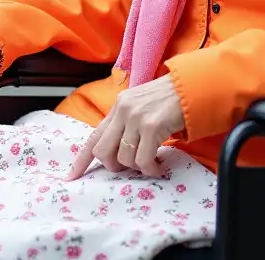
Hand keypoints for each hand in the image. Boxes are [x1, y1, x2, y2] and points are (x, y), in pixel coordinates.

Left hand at [67, 75, 184, 179]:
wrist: (192, 87)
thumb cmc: (170, 99)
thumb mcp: (141, 106)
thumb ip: (126, 123)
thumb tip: (116, 152)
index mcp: (119, 105)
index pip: (94, 135)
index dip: (81, 159)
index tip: (72, 176)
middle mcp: (123, 109)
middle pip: (102, 151)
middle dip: (113, 166)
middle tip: (130, 167)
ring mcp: (136, 117)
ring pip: (123, 158)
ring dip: (137, 168)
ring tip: (151, 163)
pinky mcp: (151, 126)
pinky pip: (142, 160)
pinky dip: (150, 169)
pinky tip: (158, 166)